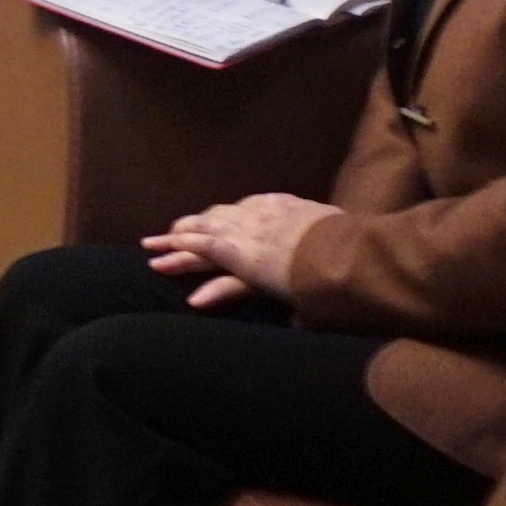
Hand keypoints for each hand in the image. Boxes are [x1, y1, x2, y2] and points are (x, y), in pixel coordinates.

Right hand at [144, 192, 340, 311]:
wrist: (353, 255)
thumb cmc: (317, 287)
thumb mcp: (275, 296)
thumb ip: (234, 293)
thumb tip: (198, 303)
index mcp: (242, 253)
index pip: (199, 246)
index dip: (174, 251)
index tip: (152, 257)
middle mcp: (247, 227)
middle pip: (204, 226)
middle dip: (177, 233)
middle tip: (154, 241)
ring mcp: (265, 212)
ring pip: (224, 211)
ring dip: (203, 220)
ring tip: (188, 225)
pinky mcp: (286, 203)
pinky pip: (252, 202)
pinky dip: (236, 209)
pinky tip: (233, 210)